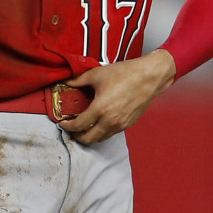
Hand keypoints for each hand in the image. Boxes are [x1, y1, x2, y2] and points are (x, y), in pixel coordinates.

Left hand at [60, 49, 176, 144]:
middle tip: (72, 129)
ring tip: (84, 127)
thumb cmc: (127, 74)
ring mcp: (120, 125)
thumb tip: (67, 82)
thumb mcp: (97, 74)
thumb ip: (79, 80)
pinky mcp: (128, 124)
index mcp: (100, 109)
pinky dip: (102, 132)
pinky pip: (110, 134)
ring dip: (90, 136)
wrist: (148, 77)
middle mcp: (110, 121)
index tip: (63, 123)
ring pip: (100, 139)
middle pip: (88, 139)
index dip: (67, 126)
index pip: (78, 126)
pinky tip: (99, 123)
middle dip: (77, 136)